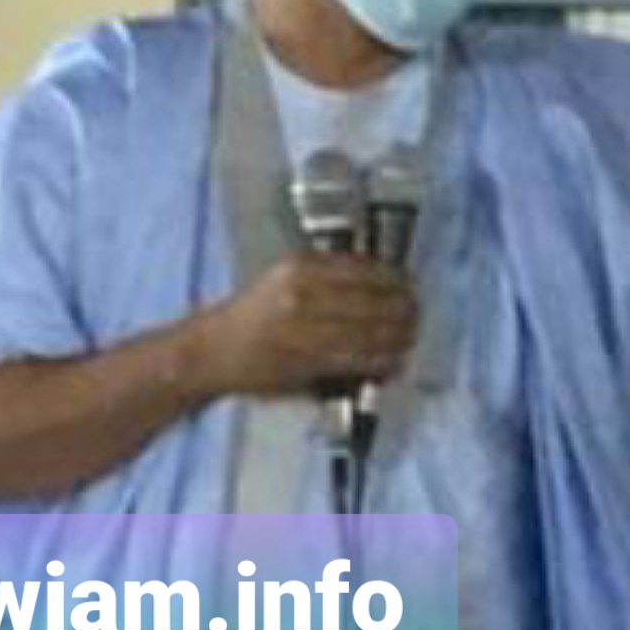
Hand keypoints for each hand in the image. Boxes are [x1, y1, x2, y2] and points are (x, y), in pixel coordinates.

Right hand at [194, 252, 416, 401]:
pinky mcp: (306, 361)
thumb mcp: (285, 279)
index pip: (366, 269)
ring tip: (410, 340)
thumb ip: (328, 278)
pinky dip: (381, 363)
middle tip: (417, 317)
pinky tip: (392, 362)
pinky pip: (357, 360)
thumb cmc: (253, 316)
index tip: (410, 287)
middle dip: (404, 311)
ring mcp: (305, 328)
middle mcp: (304, 293)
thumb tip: (383, 286)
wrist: (212, 351)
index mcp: (301, 266)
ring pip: (371, 332)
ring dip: (399, 339)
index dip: (396, 280)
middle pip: (375, 301)